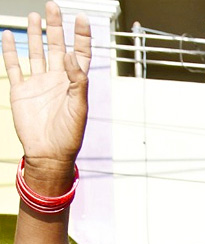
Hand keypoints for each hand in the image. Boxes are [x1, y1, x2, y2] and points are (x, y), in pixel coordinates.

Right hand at [1, 2, 90, 190]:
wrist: (49, 154)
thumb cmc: (69, 135)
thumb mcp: (79, 107)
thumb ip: (76, 80)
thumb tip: (70, 54)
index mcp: (74, 83)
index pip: (80, 54)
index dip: (81, 36)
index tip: (81, 18)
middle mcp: (56, 80)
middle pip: (56, 46)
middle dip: (55, 27)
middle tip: (52, 6)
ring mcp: (38, 84)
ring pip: (36, 52)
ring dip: (36, 34)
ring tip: (34, 15)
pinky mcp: (21, 90)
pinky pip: (14, 66)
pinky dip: (10, 50)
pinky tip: (8, 35)